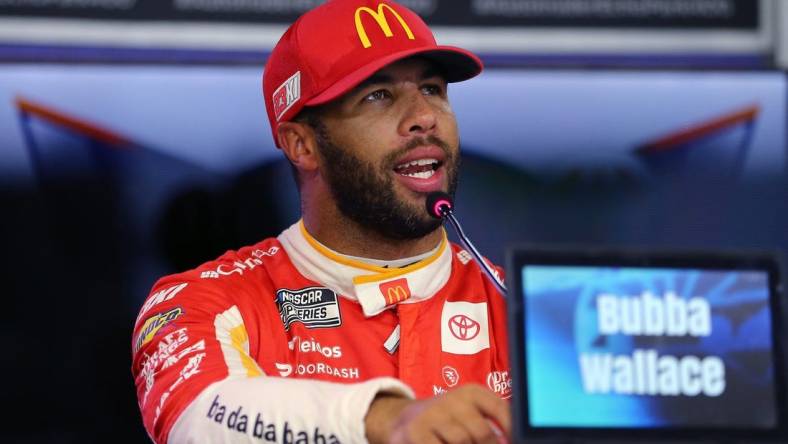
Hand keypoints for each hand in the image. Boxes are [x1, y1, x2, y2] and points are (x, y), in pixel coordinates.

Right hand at [365, 384, 509, 443]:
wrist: (404, 420)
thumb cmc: (447, 421)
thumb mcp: (469, 414)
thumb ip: (491, 423)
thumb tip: (510, 439)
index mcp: (471, 393)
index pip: (499, 408)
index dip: (511, 428)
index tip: (515, 442)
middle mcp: (452, 400)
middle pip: (482, 432)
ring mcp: (432, 416)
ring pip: (462, 442)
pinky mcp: (416, 432)